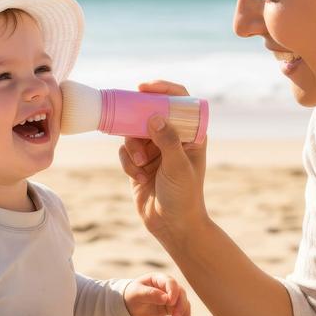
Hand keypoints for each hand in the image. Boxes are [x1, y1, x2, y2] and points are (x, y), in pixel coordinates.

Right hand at [119, 80, 208, 245]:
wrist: (173, 227)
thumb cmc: (184, 196)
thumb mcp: (178, 166)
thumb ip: (167, 140)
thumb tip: (153, 116)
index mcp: (191, 134)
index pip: (180, 102)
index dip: (164, 89)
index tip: (145, 87)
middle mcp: (172, 138)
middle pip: (150, 113)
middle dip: (138, 120)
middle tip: (128, 118)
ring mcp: (155, 150)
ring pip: (134, 132)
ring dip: (133, 147)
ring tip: (140, 164)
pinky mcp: (138, 162)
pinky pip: (125, 150)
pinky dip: (128, 162)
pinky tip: (138, 177)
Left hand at [123, 272, 190, 315]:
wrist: (131, 306)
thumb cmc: (133, 295)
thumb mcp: (137, 294)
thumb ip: (150, 294)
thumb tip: (165, 298)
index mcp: (158, 279)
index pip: (171, 282)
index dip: (173, 292)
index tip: (170, 303)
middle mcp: (167, 287)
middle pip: (181, 293)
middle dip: (181, 306)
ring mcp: (171, 297)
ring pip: (184, 303)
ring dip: (184, 315)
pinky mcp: (172, 308)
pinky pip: (184, 312)